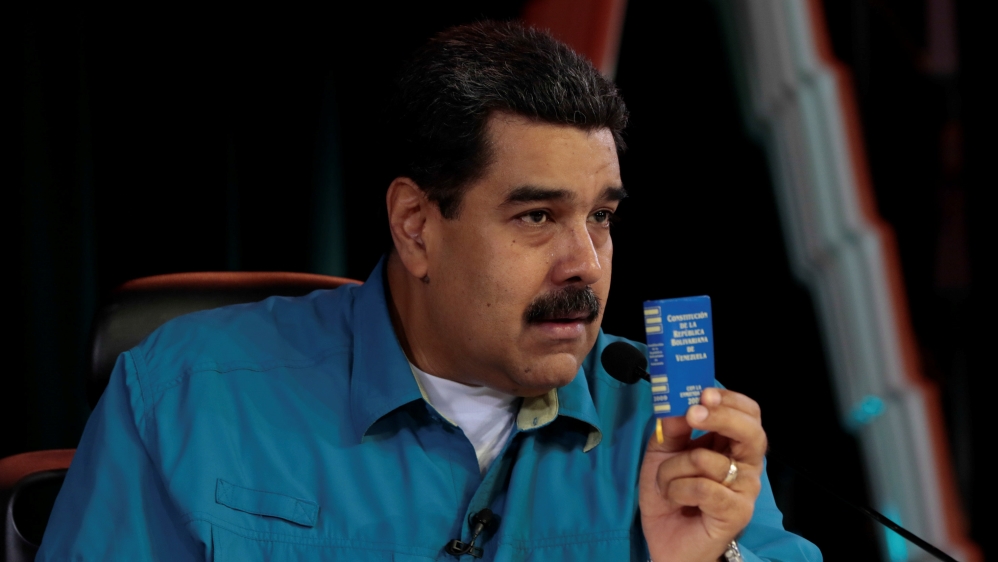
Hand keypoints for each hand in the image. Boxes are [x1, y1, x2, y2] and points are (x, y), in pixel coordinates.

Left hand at [639, 388, 766, 561]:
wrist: (665, 540)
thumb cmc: (670, 495)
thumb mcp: (663, 453)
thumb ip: (671, 429)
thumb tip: (677, 406)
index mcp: (731, 445)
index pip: (748, 414)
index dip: (730, 400)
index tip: (704, 393)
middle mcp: (745, 465)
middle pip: (751, 431)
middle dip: (720, 417)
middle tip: (692, 415)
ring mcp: (744, 489)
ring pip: (706, 459)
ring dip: (672, 469)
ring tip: (666, 483)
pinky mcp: (737, 512)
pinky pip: (702, 487)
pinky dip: (677, 489)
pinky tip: (675, 499)